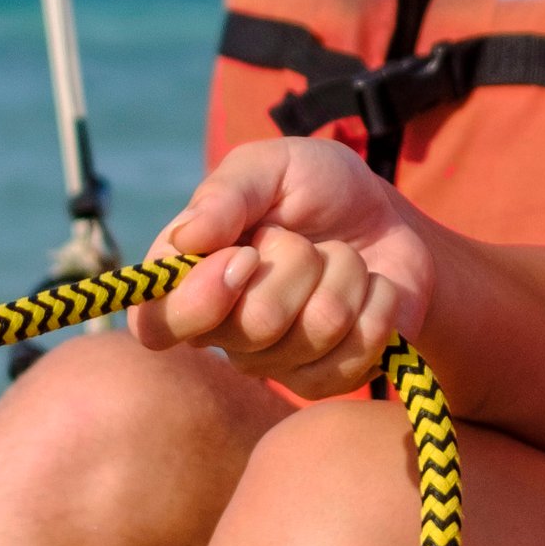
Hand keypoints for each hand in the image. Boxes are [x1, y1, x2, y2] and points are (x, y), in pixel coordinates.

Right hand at [131, 138, 435, 396]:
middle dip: (298, 262)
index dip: (199, 300)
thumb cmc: (315, 188)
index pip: (157, 324)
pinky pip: (354, 354)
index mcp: (189, 279)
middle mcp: (223, 332)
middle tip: (306, 240)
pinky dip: (376, 302)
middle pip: (253, 327)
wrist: (388, 217)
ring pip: (313, 334)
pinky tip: (372, 288)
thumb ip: (226, 193)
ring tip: (341, 257)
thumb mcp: (270, 166)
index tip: (245, 255)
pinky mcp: (327, 378)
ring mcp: (276, 363)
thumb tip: (186, 238)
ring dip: (344, 275)